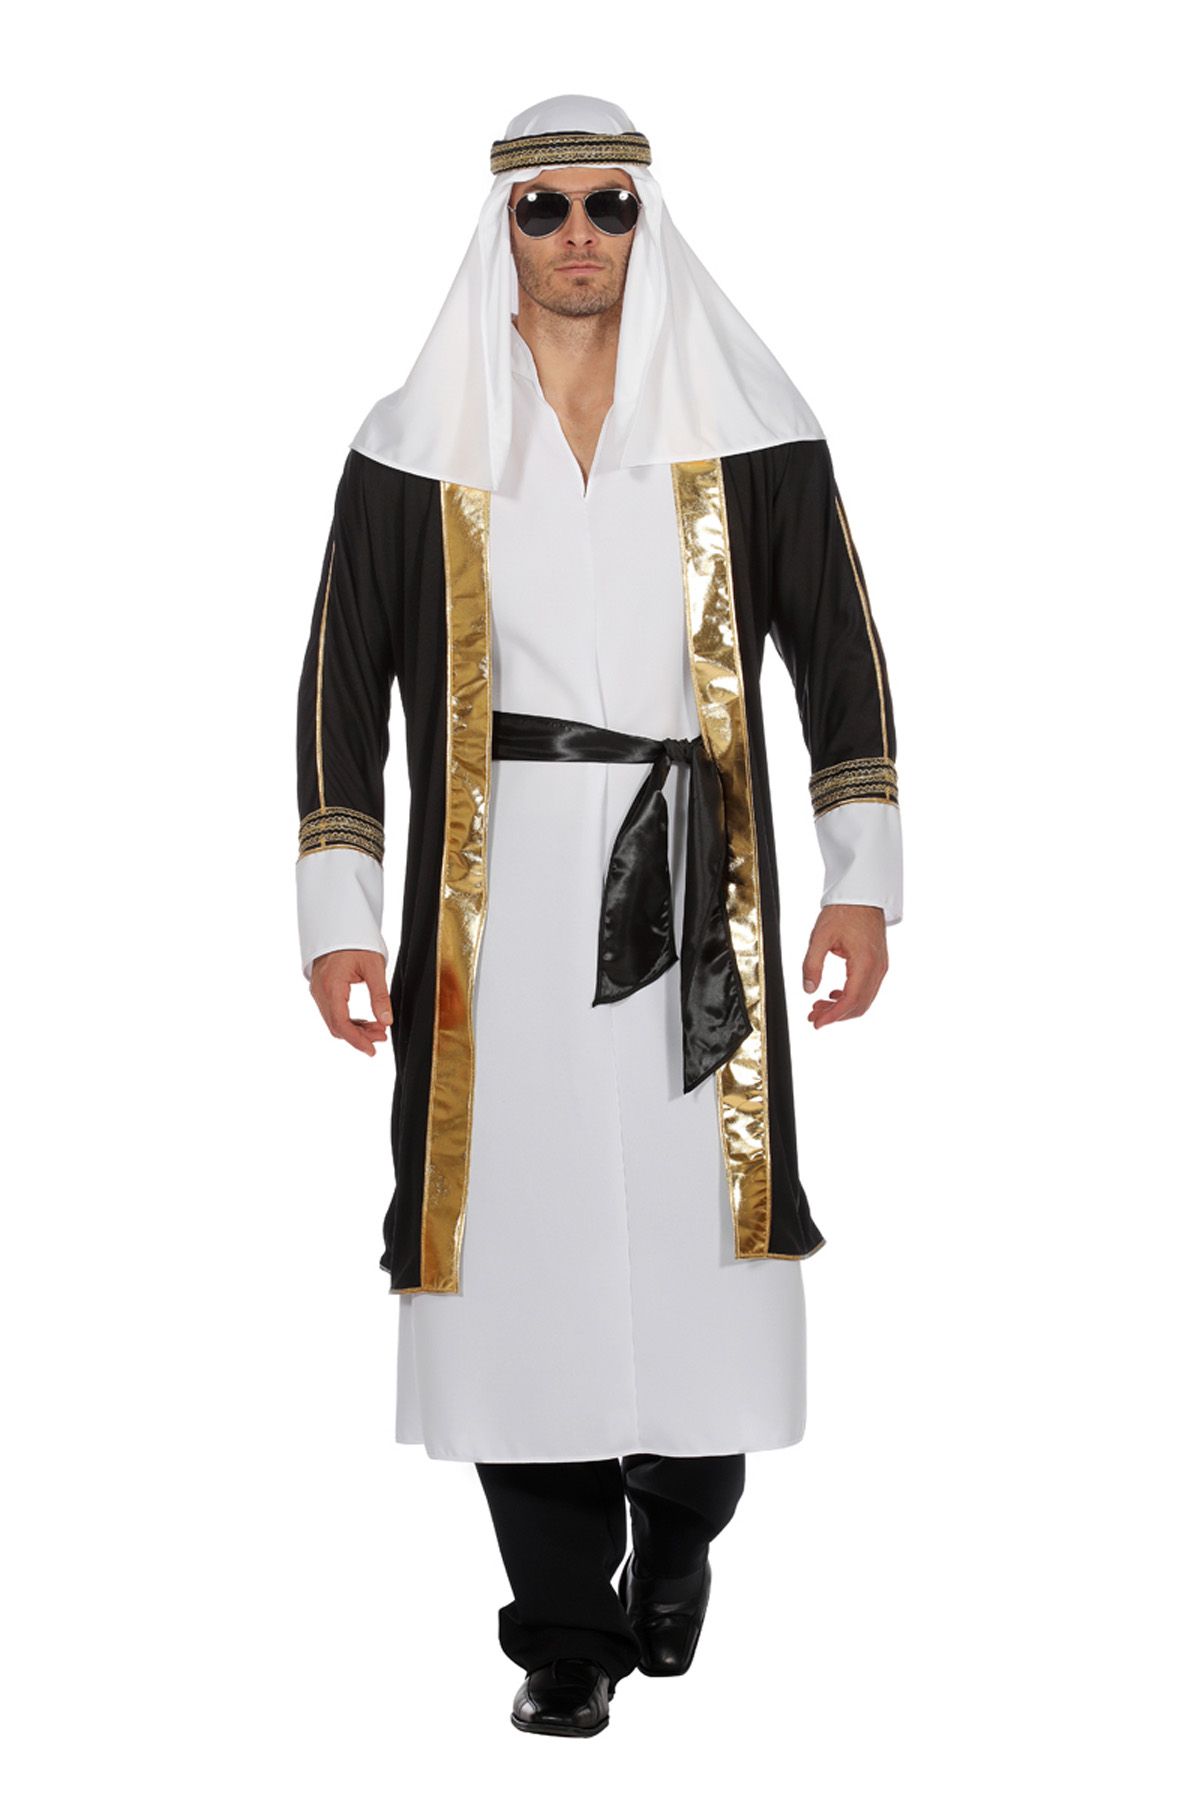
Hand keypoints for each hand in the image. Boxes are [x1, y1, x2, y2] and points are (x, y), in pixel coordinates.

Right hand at [309, 949, 391, 1055]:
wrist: (340, 927)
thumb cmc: (356, 942)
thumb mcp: (374, 967)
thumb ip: (380, 995)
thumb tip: (387, 1021)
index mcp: (331, 986)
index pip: (341, 1023)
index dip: (357, 1040)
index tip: (372, 1050)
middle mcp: (320, 992)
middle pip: (337, 1026)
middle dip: (359, 1036)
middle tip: (382, 1037)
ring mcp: (318, 992)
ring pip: (334, 1021)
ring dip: (355, 1029)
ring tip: (378, 1030)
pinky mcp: (322, 991)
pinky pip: (333, 1013)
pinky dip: (348, 1021)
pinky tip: (365, 1022)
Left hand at [802, 904, 887, 1028]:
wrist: (862, 895)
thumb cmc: (844, 911)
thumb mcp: (820, 936)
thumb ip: (812, 964)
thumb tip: (808, 989)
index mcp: (865, 963)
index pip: (850, 1001)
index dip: (833, 1016)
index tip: (816, 1023)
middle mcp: (877, 968)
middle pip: (859, 1005)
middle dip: (835, 1015)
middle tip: (813, 1015)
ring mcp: (881, 967)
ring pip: (864, 1000)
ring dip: (842, 1008)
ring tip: (819, 1006)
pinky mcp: (878, 964)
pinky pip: (867, 989)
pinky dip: (851, 997)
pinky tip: (834, 995)